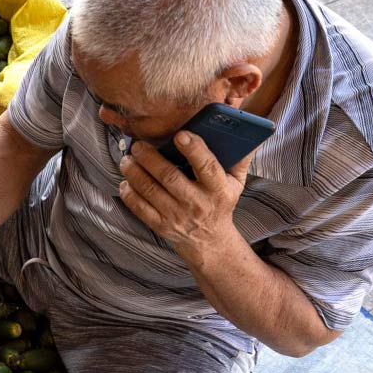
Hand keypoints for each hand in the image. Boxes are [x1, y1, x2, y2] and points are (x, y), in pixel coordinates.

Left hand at [117, 132, 249, 262]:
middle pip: (170, 178)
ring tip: (127, 159)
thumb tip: (246, 131)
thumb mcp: (236, 183)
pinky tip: (126, 180)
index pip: (208, 167)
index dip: (194, 150)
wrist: (209, 240)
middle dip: (150, 158)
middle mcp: (197, 203)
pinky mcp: (161, 226)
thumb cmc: (220, 203)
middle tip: (138, 145)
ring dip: (134, 172)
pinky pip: (139, 208)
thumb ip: (240, 157)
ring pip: (150, 191)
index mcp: (218, 190)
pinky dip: (129, 193)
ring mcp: (177, 216)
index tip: (180, 135)